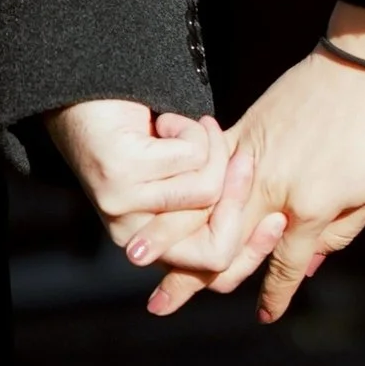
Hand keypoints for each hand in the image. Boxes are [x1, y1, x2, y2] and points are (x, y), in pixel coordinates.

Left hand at [40, 101, 250, 276]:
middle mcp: (132, 236)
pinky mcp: (119, 176)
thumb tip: (270, 228)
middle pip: (214, 249)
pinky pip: (188, 158)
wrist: (85, 97)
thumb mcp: (181, 179)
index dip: (253, 247)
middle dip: (239, 198)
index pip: (215, 268)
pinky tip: (165, 121)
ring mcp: (122, 208)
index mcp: (150, 245)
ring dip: (210, 149)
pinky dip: (187, 129)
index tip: (279, 218)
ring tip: (192, 128)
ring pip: (207, 192)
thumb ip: (210, 208)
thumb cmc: (141, 136)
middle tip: (243, 159)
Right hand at [146, 8, 364, 324]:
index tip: (265, 317)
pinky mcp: (241, 131)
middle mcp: (271, 190)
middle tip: (158, 306)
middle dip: (189, 278)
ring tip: (139, 258)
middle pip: (222, 246)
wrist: (360, 66)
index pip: (284, 266)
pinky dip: (182, 191)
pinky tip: (160, 201)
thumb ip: (340, 234)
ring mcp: (250, 159)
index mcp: (307, 210)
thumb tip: (310, 266)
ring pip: (201, 209)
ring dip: (168, 238)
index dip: (275, 294)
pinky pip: (205, 169)